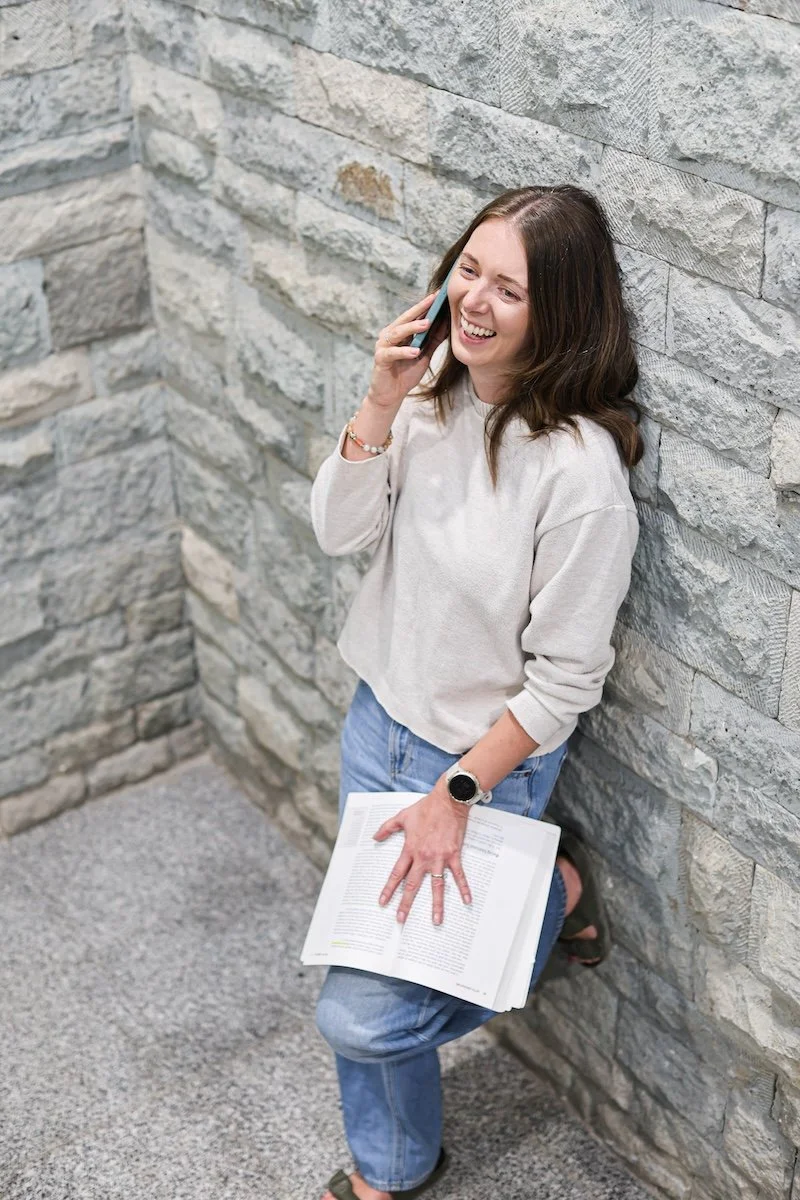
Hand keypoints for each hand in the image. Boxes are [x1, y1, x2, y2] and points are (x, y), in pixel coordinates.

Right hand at [366, 290, 449, 410]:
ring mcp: (383, 346)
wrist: (391, 395)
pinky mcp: (380, 359)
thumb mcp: (424, 355)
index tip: (440, 295)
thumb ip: (432, 340)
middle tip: (434, 300)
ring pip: (397, 333)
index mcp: (399, 332)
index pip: (413, 316)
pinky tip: (415, 352)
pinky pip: (392, 353)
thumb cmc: (406, 374)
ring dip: (412, 328)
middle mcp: (389, 335)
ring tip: (427, 324)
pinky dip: (404, 352)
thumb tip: (447, 323)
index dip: (426, 305)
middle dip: (420, 309)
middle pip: (405, 319)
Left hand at [373, 786, 471, 925]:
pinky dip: (463, 888)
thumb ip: (387, 828)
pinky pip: (459, 875)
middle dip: (406, 904)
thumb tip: (374, 837)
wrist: (447, 800)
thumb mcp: (402, 816)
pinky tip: (467, 901)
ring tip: (436, 921)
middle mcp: (423, 857)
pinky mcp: (454, 855)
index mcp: (410, 849)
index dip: (389, 889)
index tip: (383, 902)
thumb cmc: (426, 807)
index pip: (397, 874)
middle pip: (413, 885)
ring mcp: (439, 857)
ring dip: (436, 905)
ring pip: (437, 886)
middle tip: (401, 920)